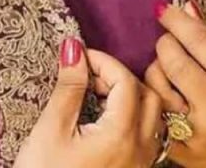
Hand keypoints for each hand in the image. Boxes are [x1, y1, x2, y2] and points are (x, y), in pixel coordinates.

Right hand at [15, 36, 167, 167]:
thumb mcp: (51, 130)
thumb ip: (68, 87)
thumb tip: (73, 49)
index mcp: (121, 135)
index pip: (127, 81)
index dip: (103, 62)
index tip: (79, 58)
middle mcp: (139, 150)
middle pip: (150, 96)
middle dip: (122, 78)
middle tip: (90, 77)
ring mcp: (140, 165)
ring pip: (154, 117)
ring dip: (132, 98)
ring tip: (99, 97)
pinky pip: (149, 137)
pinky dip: (135, 119)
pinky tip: (108, 121)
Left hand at [141, 1, 205, 167]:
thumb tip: (186, 7)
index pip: (197, 40)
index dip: (175, 19)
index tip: (164, 9)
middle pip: (171, 58)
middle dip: (166, 42)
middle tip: (171, 41)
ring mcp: (195, 131)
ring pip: (155, 83)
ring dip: (157, 68)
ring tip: (170, 69)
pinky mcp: (178, 149)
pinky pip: (154, 110)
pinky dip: (157, 96)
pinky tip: (169, 93)